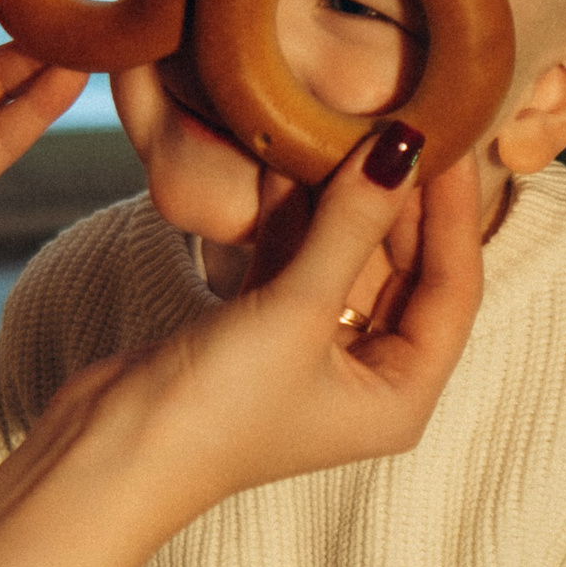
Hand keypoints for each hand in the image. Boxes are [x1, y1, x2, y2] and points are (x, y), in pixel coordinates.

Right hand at [27, 141, 483, 517]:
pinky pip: (295, 256)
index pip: (453, 288)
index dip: (455, 213)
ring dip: (343, 196)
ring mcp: (312, 349)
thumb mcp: (295, 313)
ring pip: (347, 255)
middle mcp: (366, 374)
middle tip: (401, 116)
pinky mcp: (259, 326)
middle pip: (404, 267)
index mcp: (400, 395)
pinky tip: (288, 153)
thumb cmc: (217, 409)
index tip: (450, 139)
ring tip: (349, 122)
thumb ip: (351, 227)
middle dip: (399, 197)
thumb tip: (402, 149)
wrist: (110, 450)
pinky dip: (292, 212)